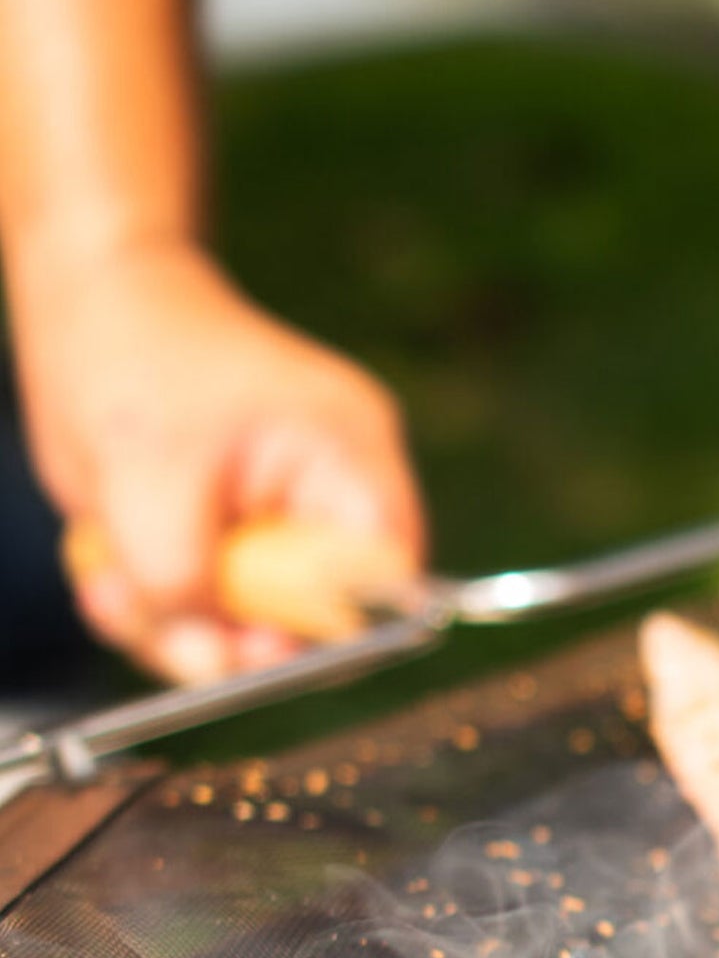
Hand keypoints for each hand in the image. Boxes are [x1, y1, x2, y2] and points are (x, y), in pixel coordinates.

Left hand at [9, 238, 423, 682]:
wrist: (89, 294)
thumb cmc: (128, 350)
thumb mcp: (141, 474)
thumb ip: (180, 579)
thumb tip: (211, 663)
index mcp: (350, 461)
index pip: (390, 578)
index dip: (336, 628)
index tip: (257, 645)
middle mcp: (331, 500)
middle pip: (323, 622)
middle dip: (234, 638)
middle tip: (168, 630)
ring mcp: (282, 524)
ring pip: (255, 630)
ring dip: (175, 626)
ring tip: (113, 582)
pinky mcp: (235, 541)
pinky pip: (212, 611)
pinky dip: (156, 608)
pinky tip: (111, 569)